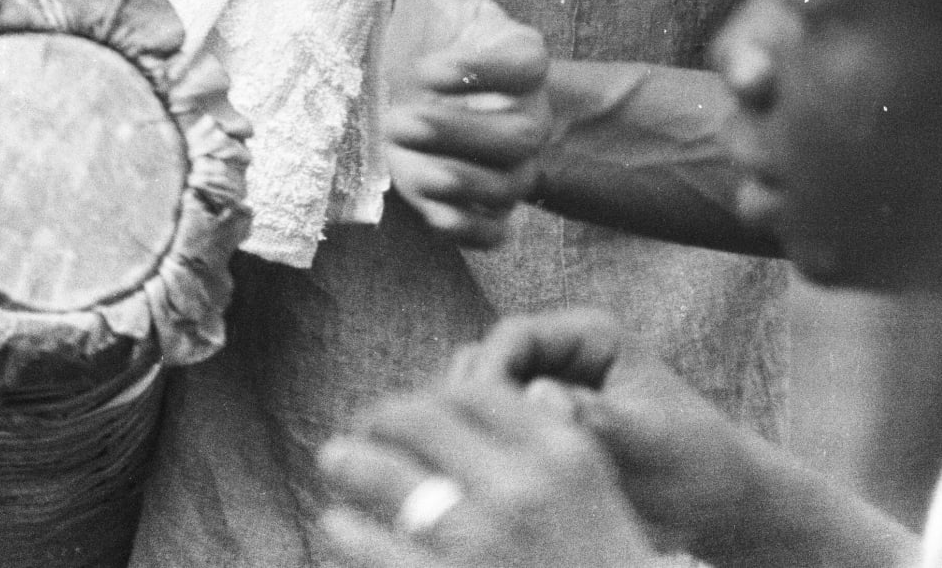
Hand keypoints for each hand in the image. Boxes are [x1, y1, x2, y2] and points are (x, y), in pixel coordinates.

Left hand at [319, 385, 660, 567]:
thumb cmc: (608, 566)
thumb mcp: (597, 489)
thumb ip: (544, 437)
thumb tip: (474, 391)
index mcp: (560, 452)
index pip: (474, 391)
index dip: (433, 392)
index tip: (413, 407)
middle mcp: (518, 489)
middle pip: (421, 421)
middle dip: (381, 418)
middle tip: (361, 429)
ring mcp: (481, 543)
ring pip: (388, 480)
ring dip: (352, 464)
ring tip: (334, 461)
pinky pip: (380, 553)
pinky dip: (351, 536)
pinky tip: (336, 525)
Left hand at [384, 0, 549, 246]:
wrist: (421, 97)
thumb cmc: (430, 33)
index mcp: (517, 56)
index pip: (527, 64)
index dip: (485, 70)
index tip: (432, 67)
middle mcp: (522, 114)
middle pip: (518, 135)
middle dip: (461, 133)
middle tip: (401, 119)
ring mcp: (508, 167)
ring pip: (506, 187)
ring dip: (460, 181)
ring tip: (413, 167)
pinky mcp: (486, 207)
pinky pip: (494, 232)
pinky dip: (469, 228)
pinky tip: (432, 210)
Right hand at [448, 309, 776, 561]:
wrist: (716, 503)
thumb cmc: (697, 462)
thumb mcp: (652, 439)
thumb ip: (598, 417)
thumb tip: (540, 398)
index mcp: (590, 337)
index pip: (514, 336)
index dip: (489, 369)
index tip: (479, 413)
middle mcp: (558, 357)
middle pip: (484, 360)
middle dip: (469, 398)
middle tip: (462, 447)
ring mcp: (544, 392)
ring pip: (479, 396)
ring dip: (470, 425)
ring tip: (468, 468)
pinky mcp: (538, 429)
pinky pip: (493, 431)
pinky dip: (481, 449)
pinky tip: (481, 480)